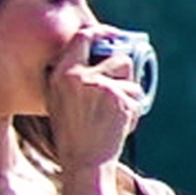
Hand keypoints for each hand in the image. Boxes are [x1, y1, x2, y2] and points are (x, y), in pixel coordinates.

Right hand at [40, 40, 147, 181]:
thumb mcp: (58, 100)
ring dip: (130, 94)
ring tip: (115, 113)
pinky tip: (119, 125)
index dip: (103, 32)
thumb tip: (100, 51)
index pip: (83, 37)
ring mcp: (101, 87)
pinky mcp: (119, 99)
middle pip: (118, 58)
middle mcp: (79, 76)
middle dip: (125, 73)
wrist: (84, 162)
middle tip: (120, 88)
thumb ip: (73, 75)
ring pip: (131, 78)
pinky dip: (133, 111)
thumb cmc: (72, 134)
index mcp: (62, 74)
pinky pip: (136, 97)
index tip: (115, 35)